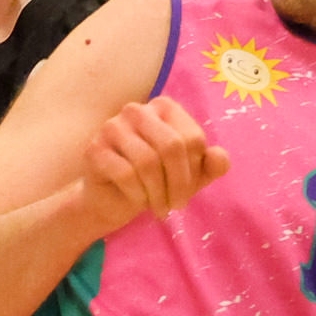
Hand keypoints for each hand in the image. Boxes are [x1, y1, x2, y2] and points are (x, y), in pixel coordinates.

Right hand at [78, 97, 225, 235]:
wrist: (113, 200)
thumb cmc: (155, 182)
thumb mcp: (190, 176)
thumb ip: (211, 165)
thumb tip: (221, 158)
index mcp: (164, 108)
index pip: (192, 137)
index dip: (195, 170)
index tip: (188, 193)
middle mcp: (137, 110)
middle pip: (171, 146)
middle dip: (179, 183)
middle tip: (176, 206)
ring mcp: (112, 126)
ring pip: (147, 162)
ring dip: (158, 193)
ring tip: (159, 208)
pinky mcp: (94, 149)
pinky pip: (125, 174)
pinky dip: (138, 195)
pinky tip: (138, 202)